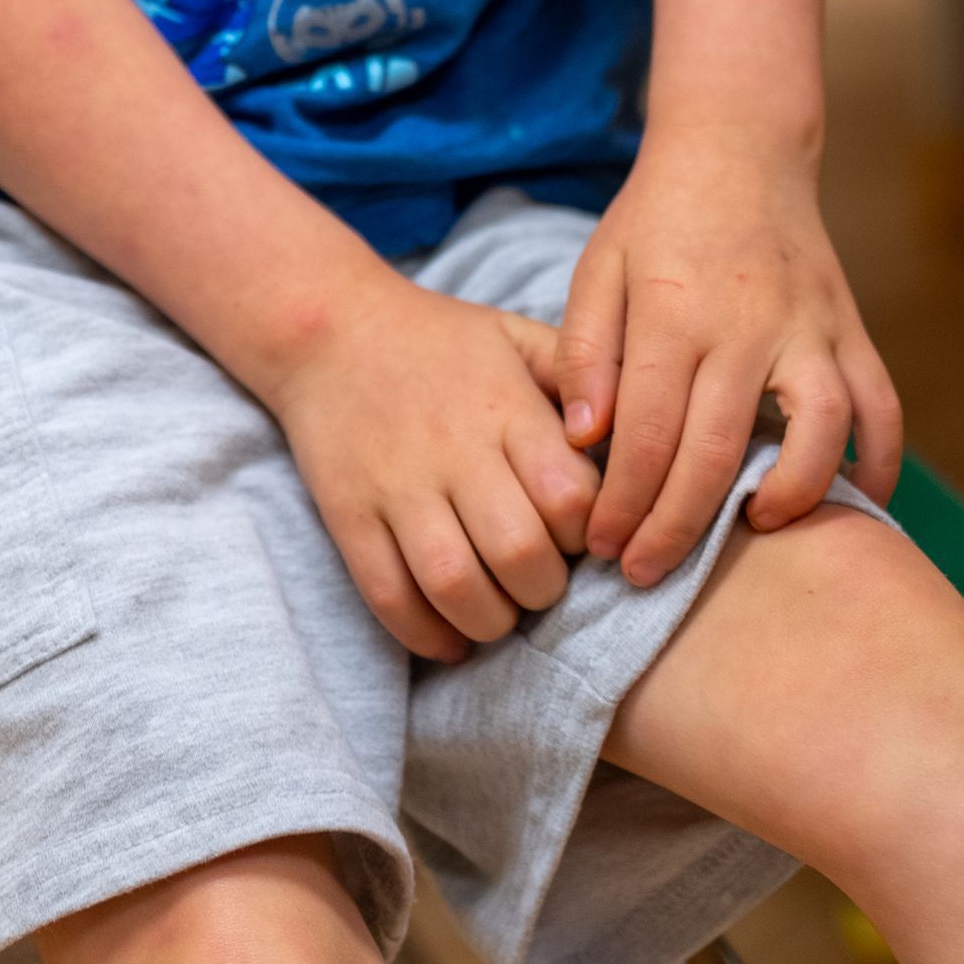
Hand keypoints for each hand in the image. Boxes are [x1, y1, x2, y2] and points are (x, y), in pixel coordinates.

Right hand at [269, 273, 600, 662]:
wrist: (327, 328)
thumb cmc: (440, 340)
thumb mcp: (515, 335)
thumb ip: (579, 377)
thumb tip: (635, 434)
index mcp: (503, 407)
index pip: (570, 498)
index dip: (591, 534)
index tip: (582, 535)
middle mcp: (452, 449)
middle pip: (520, 553)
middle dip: (545, 589)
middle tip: (542, 580)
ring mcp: (396, 486)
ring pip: (455, 585)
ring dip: (490, 621)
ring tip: (500, 610)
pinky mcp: (349, 516)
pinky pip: (388, 596)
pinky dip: (426, 634)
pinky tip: (451, 636)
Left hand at [555, 132, 903, 588]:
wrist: (739, 145)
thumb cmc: (656, 216)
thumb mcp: (598, 266)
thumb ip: (585, 352)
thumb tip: (583, 439)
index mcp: (673, 310)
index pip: (645, 433)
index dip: (621, 503)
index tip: (600, 546)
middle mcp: (746, 324)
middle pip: (716, 452)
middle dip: (676, 528)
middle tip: (644, 576)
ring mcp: (809, 328)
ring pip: (816, 433)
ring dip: (787, 498)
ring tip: (748, 532)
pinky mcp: (852, 329)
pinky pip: (883, 407)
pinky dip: (879, 462)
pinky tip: (852, 503)